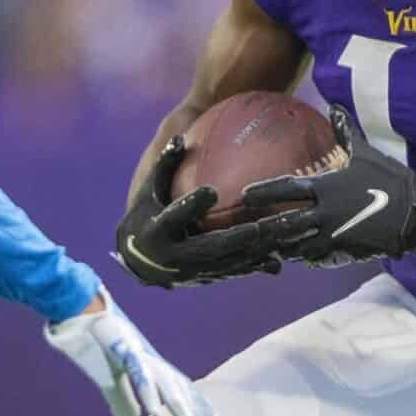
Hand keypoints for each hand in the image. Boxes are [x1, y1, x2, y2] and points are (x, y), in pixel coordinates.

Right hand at [45, 290, 216, 415]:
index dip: (197, 403)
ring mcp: (138, 354)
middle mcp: (151, 360)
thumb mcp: (109, 378)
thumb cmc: (97, 344)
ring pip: (165, 383)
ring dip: (178, 406)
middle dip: (195, 411)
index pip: (179, 387)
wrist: (80, 313)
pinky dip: (148, 394)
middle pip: (178, 388)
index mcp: (150, 366)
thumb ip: (121, 399)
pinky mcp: (123, 350)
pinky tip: (155, 413)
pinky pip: (139, 375)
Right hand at [113, 134, 281, 287]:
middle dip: (233, 240)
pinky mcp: (204, 278)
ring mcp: (190, 271)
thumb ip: (166, 165)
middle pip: (207, 248)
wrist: (139, 259)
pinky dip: (253, 267)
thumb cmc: (147, 213)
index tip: (211, 191)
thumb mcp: (150, 190)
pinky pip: (232, 273)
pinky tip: (277, 260)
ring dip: (250, 256)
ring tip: (275, 241)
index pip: (174, 216)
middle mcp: (173, 256)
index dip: (192, 205)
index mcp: (156, 231)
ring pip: (224, 265)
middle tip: (257, 228)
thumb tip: (181, 137)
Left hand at [243, 106, 415, 266]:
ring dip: (283, 247)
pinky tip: (300, 257)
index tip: (245, 196)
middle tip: (248, 231)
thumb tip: (334, 106)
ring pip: (296, 247)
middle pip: (283, 225)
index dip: (263, 192)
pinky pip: (316, 259)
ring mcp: (334, 235)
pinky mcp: (345, 252)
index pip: (286, 189)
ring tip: (270, 247)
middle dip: (264, 229)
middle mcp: (325, 212)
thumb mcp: (366, 153)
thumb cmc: (390, 179)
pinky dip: (306, 258)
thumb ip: (345, 131)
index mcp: (327, 187)